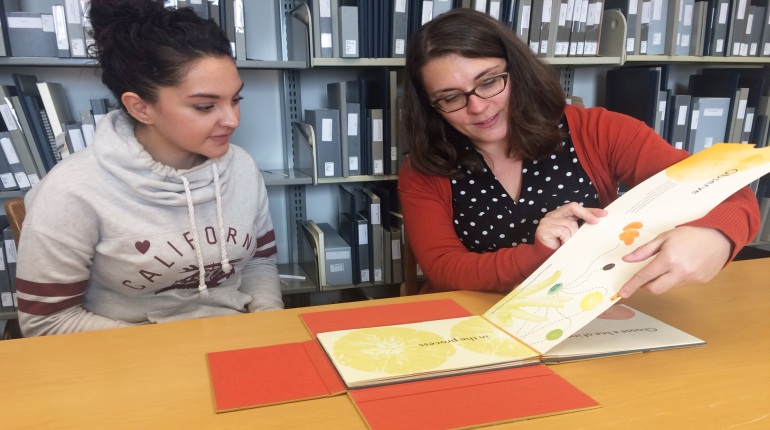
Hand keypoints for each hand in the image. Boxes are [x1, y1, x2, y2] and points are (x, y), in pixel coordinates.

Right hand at [535, 202, 607, 249]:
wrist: (544, 256)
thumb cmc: (559, 245)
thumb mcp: (571, 233)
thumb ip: (579, 226)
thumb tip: (596, 222)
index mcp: (560, 214)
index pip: (576, 208)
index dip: (589, 210)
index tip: (603, 214)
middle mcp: (553, 214)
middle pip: (572, 207)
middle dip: (586, 214)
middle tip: (596, 221)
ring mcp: (547, 220)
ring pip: (570, 224)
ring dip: (572, 235)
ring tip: (566, 242)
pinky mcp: (545, 228)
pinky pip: (563, 232)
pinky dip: (565, 239)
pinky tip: (561, 243)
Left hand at [617, 226, 731, 297]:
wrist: (720, 237)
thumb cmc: (691, 234)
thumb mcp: (664, 237)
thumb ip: (644, 251)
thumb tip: (627, 259)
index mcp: (668, 259)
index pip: (645, 276)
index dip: (632, 285)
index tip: (623, 292)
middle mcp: (680, 272)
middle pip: (655, 289)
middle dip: (646, 286)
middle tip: (645, 278)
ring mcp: (691, 279)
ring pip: (669, 286)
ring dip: (663, 280)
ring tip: (670, 264)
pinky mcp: (700, 282)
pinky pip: (682, 284)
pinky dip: (676, 278)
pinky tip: (684, 265)